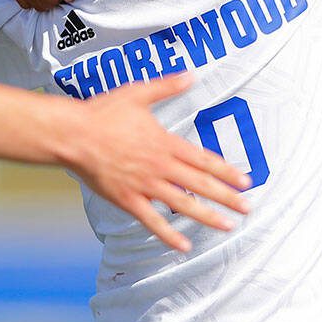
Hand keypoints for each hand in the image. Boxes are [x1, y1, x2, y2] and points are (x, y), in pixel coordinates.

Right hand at [70, 74, 250, 252]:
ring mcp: (144, 185)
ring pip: (183, 204)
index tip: (245, 180)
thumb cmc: (103, 112)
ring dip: (207, 216)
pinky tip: (184, 246)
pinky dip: (168, 235)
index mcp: (165, 143)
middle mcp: (160, 166)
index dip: (226, 171)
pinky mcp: (127, 199)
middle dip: (227, 197)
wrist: (73, 135)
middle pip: (200, 184)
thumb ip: (167, 86)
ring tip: (227, 226)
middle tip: (247, 207)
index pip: (204, 160)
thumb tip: (191, 75)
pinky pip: (151, 221)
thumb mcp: (138, 93)